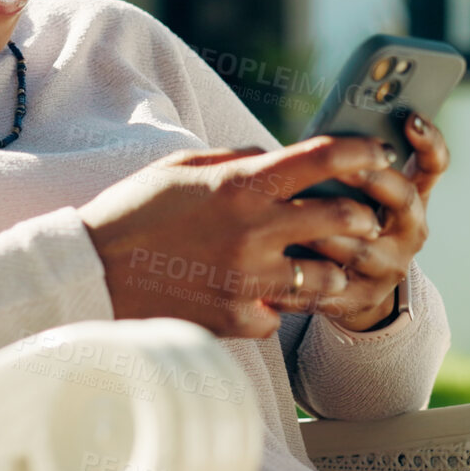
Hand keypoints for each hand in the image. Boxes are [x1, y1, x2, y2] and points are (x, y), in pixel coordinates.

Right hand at [77, 135, 391, 338]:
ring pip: (325, 278)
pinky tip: (260, 297)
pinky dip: (275, 307)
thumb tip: (280, 156)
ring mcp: (248, 279)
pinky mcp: (237, 319)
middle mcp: (253, 230)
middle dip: (363, 217)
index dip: (362, 151)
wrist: (91, 273)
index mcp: (240, 184)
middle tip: (364, 218)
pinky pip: (281, 316)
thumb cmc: (135, 212)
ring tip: (319, 264)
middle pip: (342, 220)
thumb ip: (238, 160)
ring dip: (329, 270)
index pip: (322, 158)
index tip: (378, 153)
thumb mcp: (184, 167)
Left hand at [293, 112, 449, 330]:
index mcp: (412, 196)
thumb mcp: (355, 192)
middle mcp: (411, 230)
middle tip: (344, 168)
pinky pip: (336, 285)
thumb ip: (348, 166)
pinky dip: (310, 273)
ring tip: (300, 218)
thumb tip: (323, 134)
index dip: (428, 140)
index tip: (409, 119)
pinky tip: (285, 262)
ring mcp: (391, 265)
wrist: (350, 286)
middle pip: (403, 199)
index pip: (433, 164)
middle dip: (372, 180)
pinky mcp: (364, 297)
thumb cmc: (344, 222)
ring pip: (365, 247)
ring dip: (331, 232)